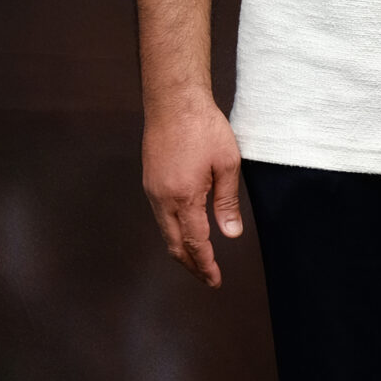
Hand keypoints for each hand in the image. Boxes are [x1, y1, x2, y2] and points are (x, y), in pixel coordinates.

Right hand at [141, 98, 243, 287]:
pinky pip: (160, 216)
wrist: (173, 100)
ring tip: (199, 261)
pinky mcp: (150, 181)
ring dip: (181, 249)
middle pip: (174, 244)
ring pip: (164, 231)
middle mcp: (162, 198)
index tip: (215, 280)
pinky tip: (186, 232)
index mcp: (183, 197)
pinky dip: (173, 232)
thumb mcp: (227, 164)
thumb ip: (227, 202)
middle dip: (192, 265)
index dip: (205, 265)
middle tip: (208, 278)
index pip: (194, 242)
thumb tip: (230, 234)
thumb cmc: (203, 126)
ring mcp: (152, 190)